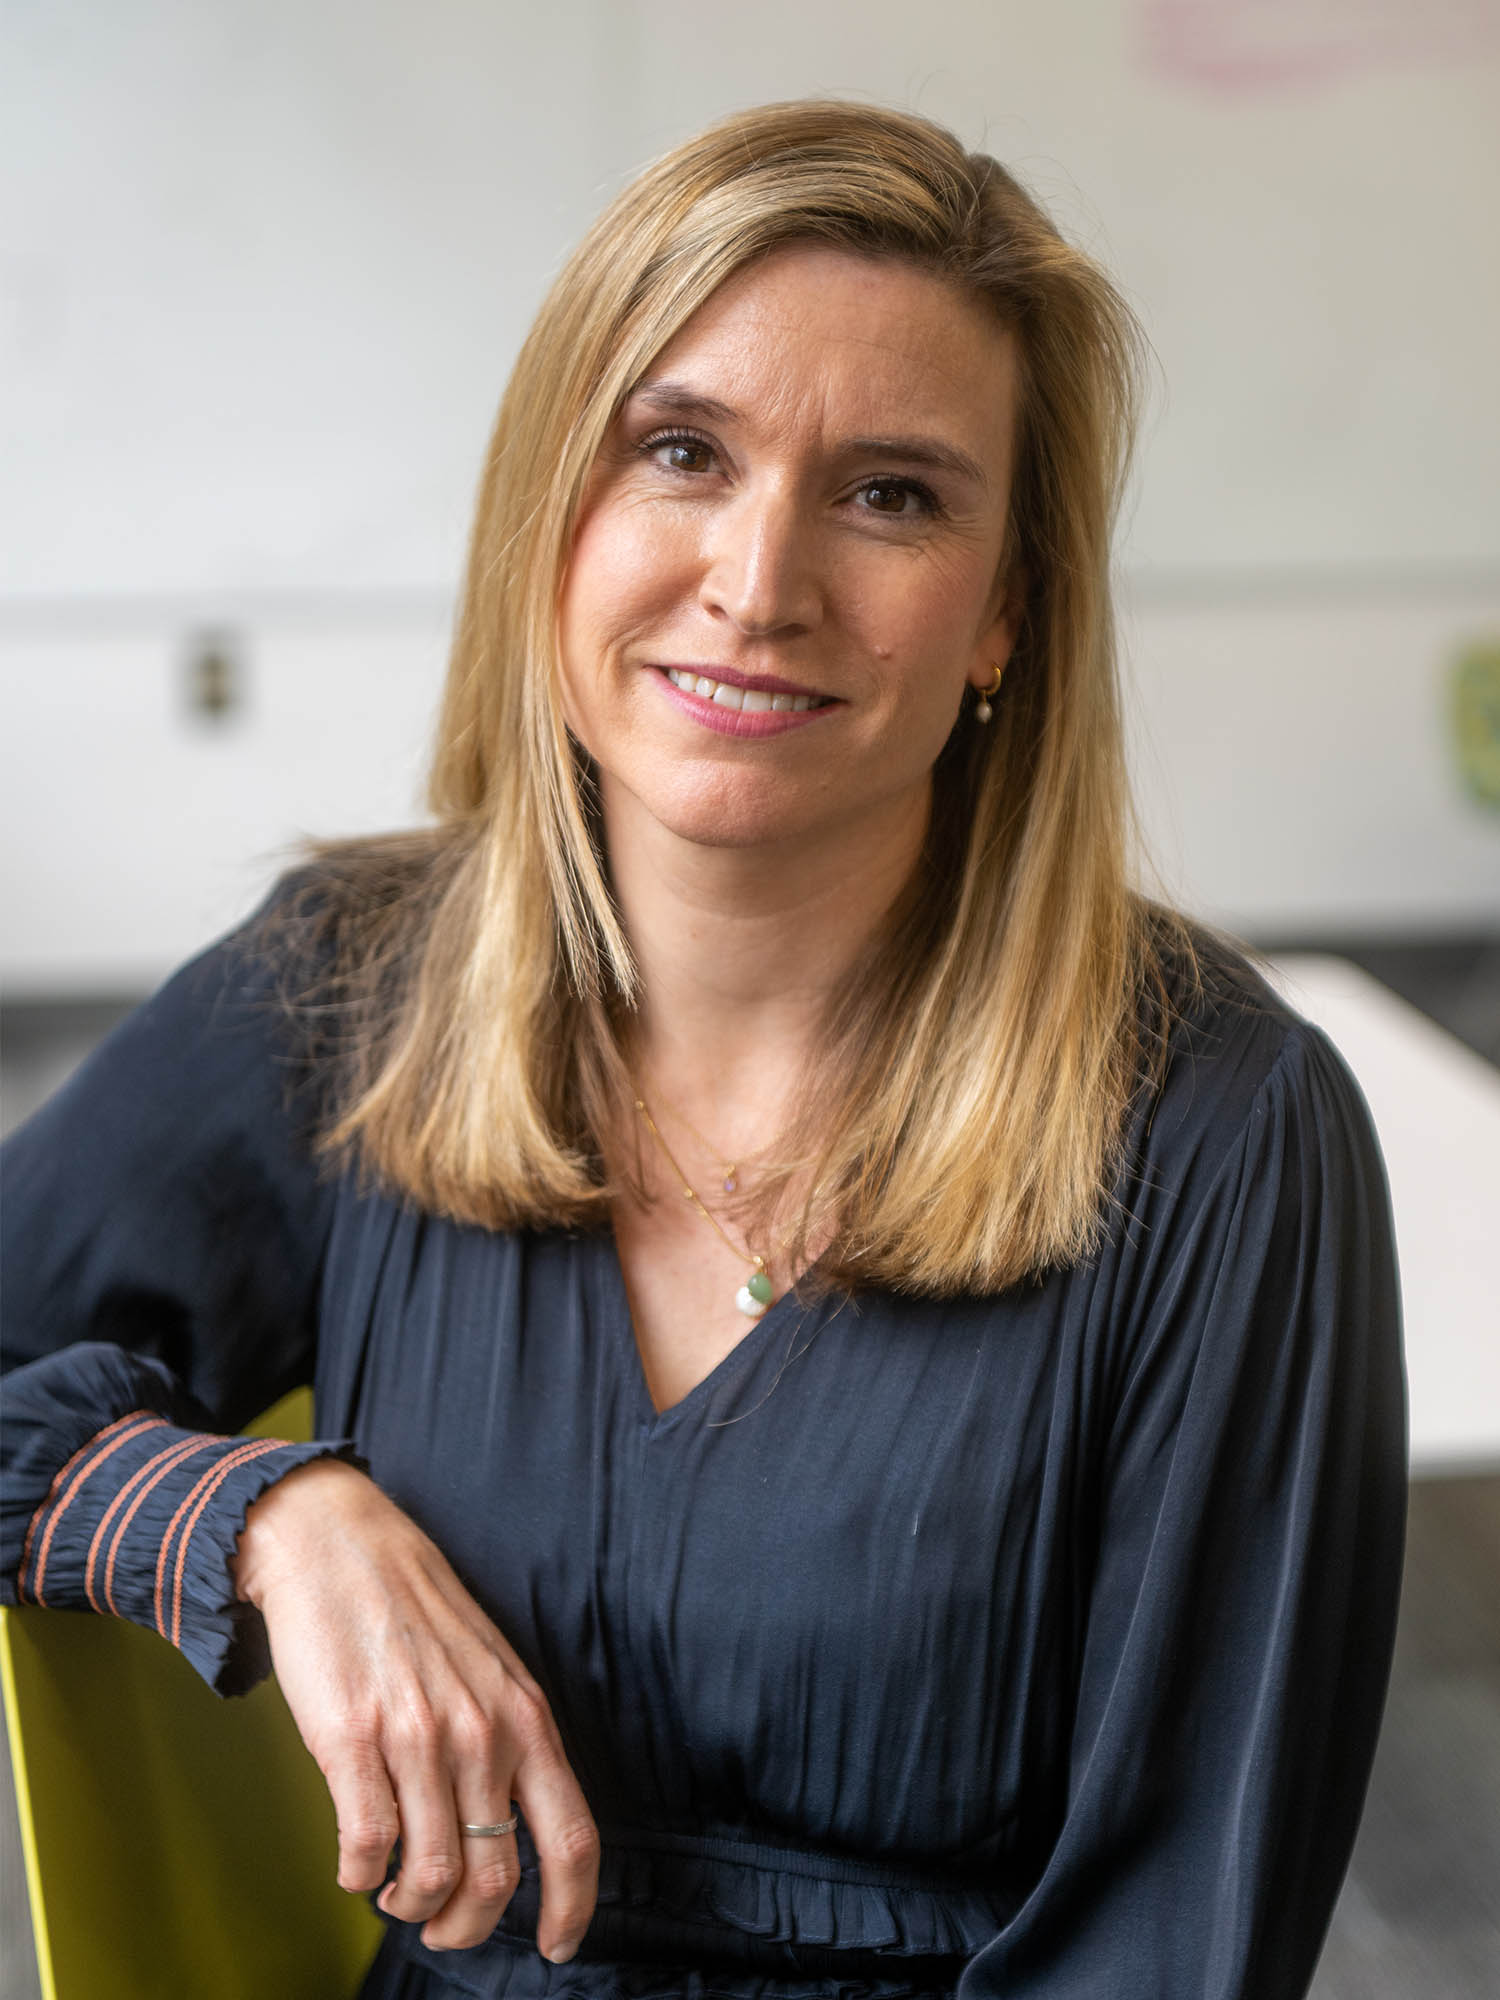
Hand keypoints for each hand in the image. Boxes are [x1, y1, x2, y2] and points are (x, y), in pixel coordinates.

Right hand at [235, 1460, 598, 1955]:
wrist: (341, 1546)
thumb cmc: (416, 1612)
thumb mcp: (493, 1671)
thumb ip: (510, 1744)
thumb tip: (512, 1833)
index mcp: (527, 1717)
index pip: (573, 1837)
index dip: (572, 1907)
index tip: (557, 1945)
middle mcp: (483, 1732)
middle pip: (497, 1879)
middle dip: (468, 1927)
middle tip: (442, 1928)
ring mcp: (419, 1737)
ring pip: (432, 1875)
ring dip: (410, 1906)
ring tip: (393, 1893)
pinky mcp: (353, 1740)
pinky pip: (366, 1847)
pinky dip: (359, 1877)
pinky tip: (355, 1866)